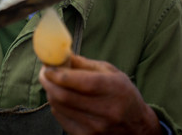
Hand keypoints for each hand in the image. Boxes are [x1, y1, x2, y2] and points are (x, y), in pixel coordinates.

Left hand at [39, 54, 160, 134]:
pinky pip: (61, 118)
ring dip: (50, 92)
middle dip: (48, 82)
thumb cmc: (123, 94)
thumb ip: (84, 64)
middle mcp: (106, 111)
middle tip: (44, 73)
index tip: (48, 66)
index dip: (58, 74)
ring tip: (52, 83)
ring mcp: (96, 127)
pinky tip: (60, 98)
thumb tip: (61, 55)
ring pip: (59, 107)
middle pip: (64, 96)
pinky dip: (56, 106)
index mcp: (113, 89)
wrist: (137, 127)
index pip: (80, 82)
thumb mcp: (111, 73)